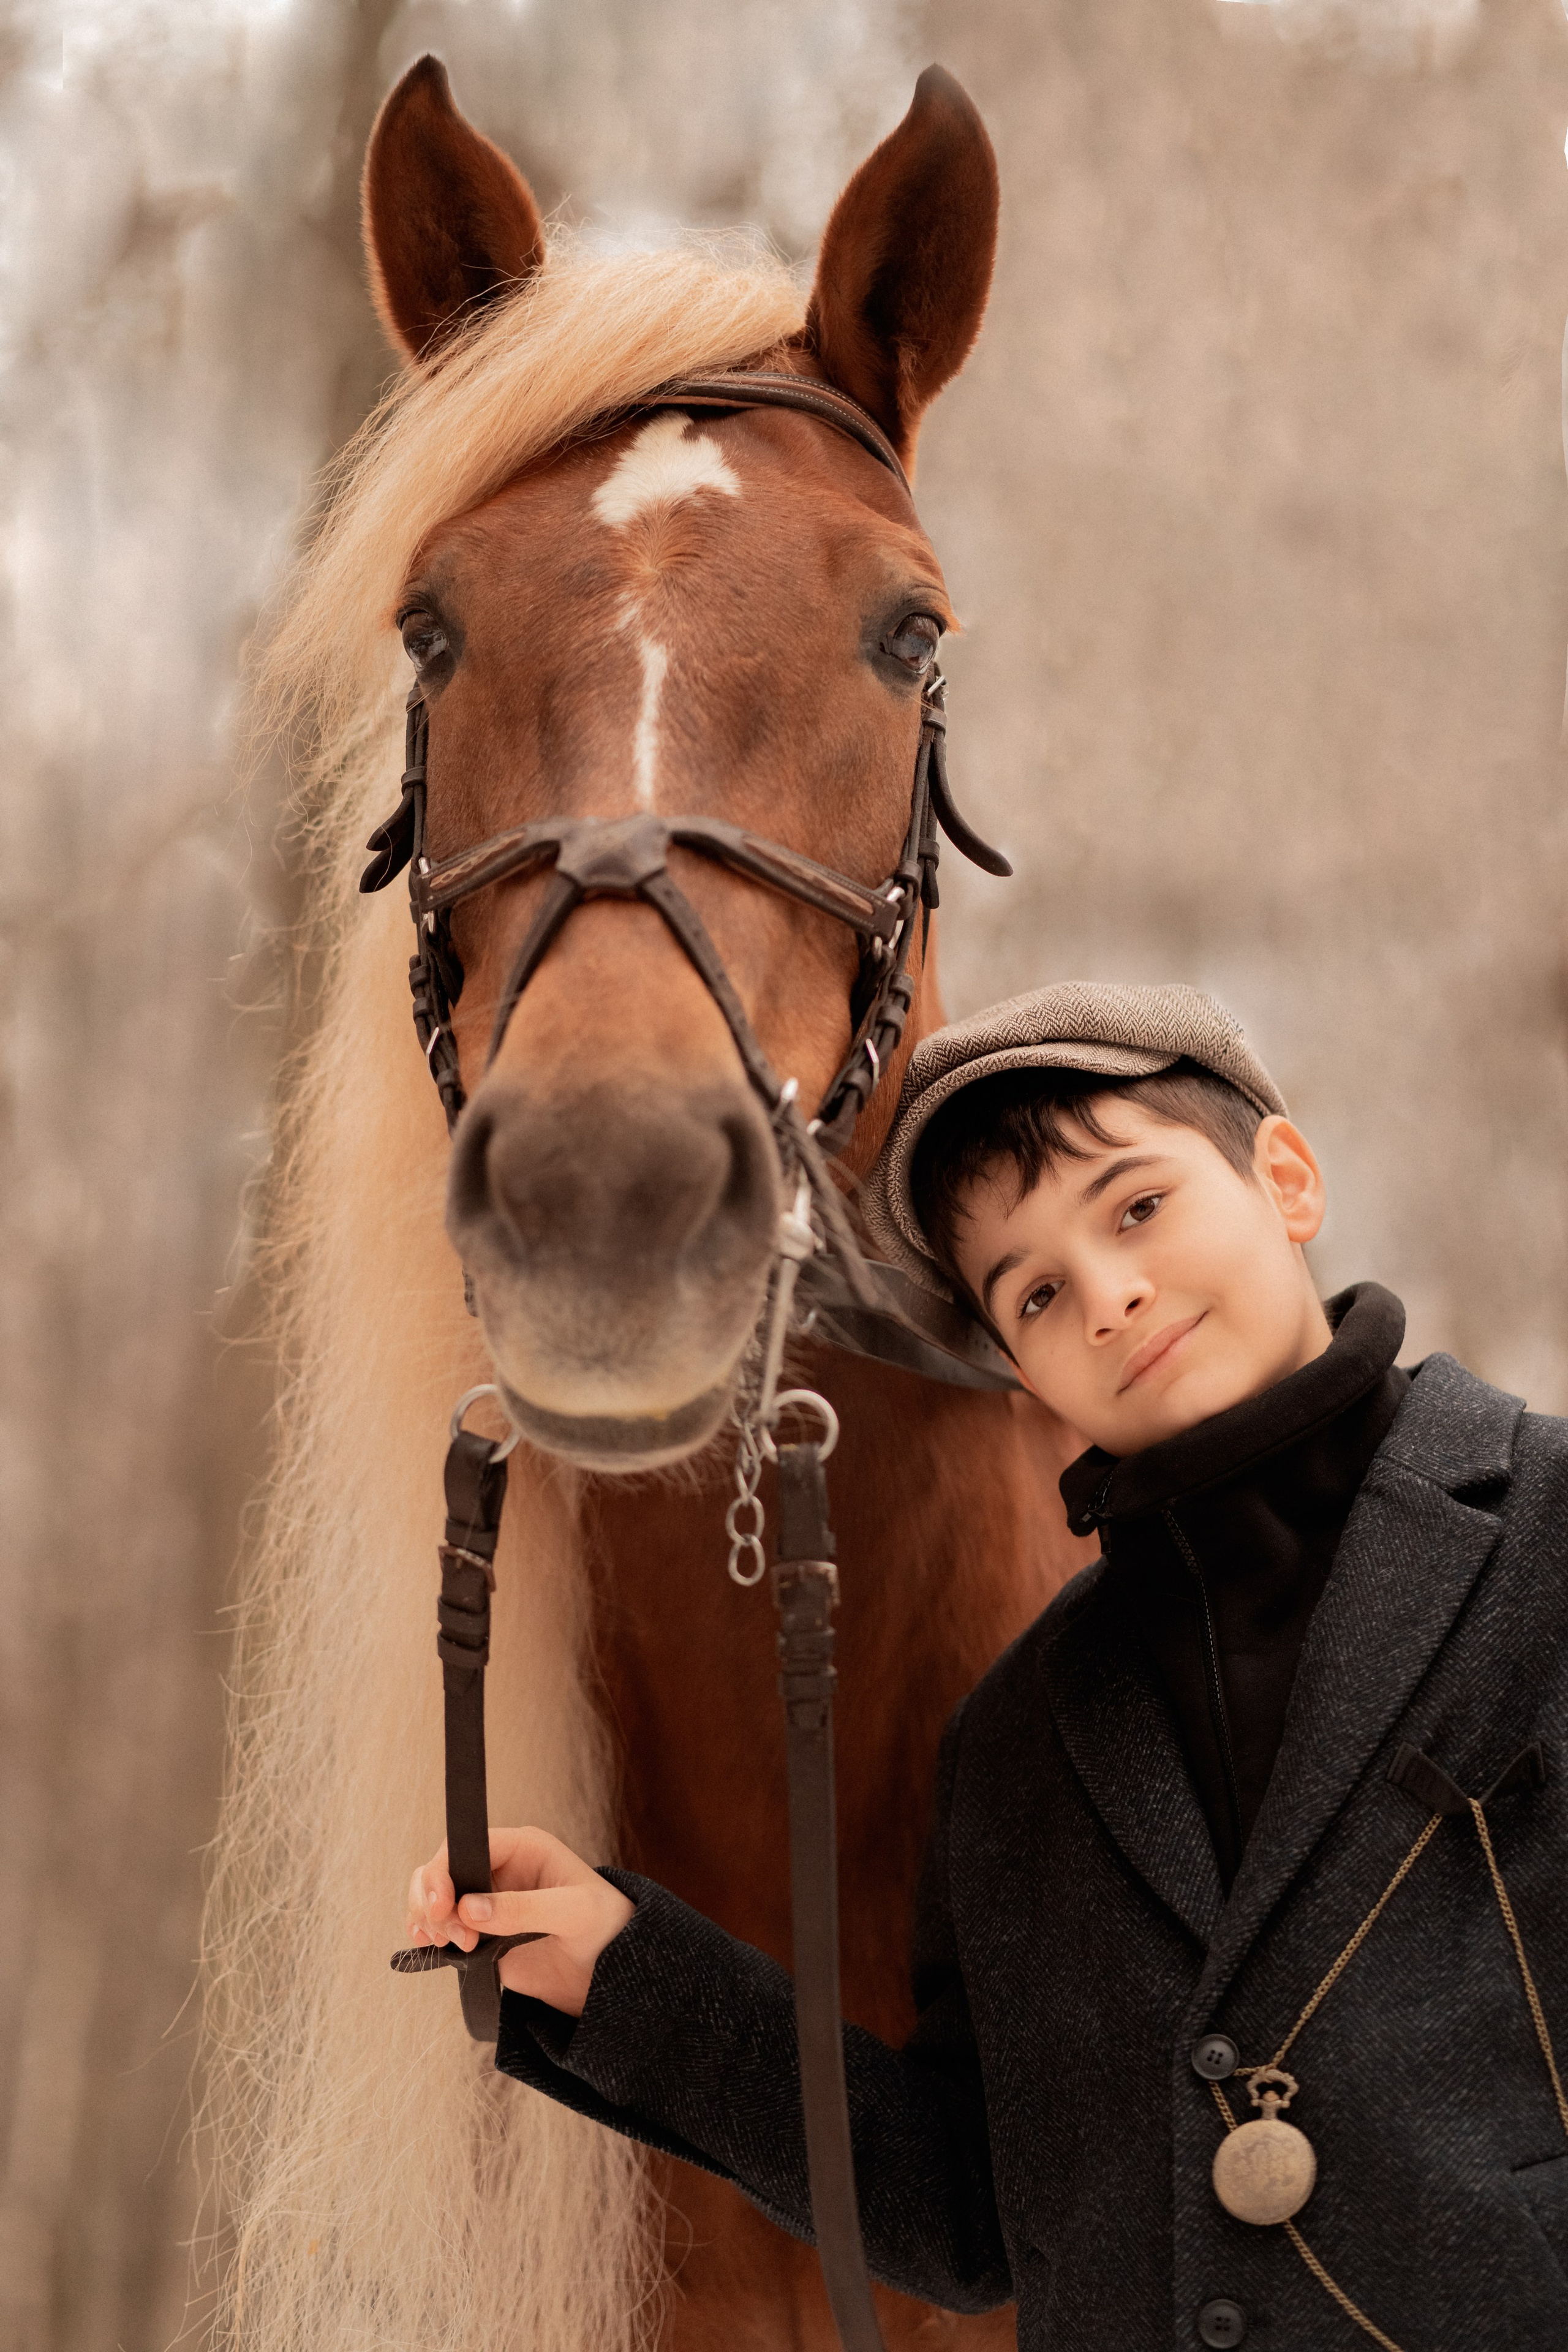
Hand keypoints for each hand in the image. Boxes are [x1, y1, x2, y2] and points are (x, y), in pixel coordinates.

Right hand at [406, 1827, 634, 2015]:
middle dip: (433, 1900)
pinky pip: (442, 1927)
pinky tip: (431, 1947)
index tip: (442, 1905)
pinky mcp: (481, 1935)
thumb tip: (470, 1909)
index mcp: (523, 1848)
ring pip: (434, 1897)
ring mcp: (487, 1903)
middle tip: (451, 1935)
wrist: (613, 1972)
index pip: (466, 1845)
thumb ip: (524, 1909)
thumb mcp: (575, 1912)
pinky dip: (429, 1934)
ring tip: (452, 1945)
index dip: (445, 1871)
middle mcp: (498, 1870)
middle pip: (441, 1870)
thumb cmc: (607, 1926)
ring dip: (429, 1919)